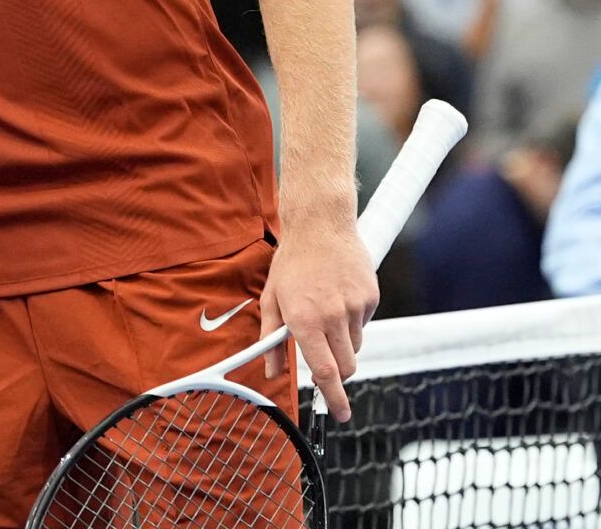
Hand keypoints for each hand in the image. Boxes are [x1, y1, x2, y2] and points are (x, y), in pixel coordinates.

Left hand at [260, 222, 376, 421]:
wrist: (320, 225)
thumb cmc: (291, 263)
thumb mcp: (271, 299)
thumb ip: (270, 339)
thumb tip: (271, 372)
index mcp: (304, 320)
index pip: (325, 371)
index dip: (333, 397)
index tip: (340, 415)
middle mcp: (332, 316)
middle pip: (347, 366)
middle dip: (338, 375)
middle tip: (326, 367)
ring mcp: (355, 306)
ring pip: (355, 345)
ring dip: (342, 343)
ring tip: (325, 313)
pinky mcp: (371, 297)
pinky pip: (364, 322)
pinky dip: (352, 320)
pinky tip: (338, 296)